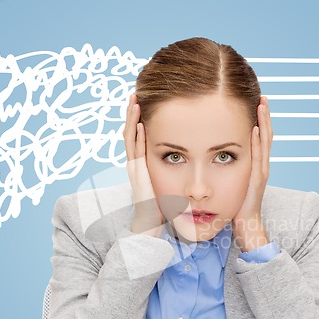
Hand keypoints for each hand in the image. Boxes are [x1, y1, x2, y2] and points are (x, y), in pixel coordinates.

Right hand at [123, 94, 164, 237]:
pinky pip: (134, 152)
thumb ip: (174, 169)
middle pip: (132, 132)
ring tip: (135, 100)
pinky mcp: (137, 175)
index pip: (139, 136)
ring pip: (130, 138)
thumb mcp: (169, 182)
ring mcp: (134, 168)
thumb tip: (187, 160)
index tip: (146, 102)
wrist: (151, 225)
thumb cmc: (163, 207)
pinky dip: (135, 136)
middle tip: (137, 94)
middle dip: (133, 113)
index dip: (140, 119)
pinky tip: (139, 123)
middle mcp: (136, 163)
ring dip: (132, 119)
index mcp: (143, 164)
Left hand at [232, 96, 273, 251]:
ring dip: (264, 123)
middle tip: (262, 96)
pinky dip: (259, 142)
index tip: (255, 103)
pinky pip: (259, 157)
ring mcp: (261, 172)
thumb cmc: (236, 205)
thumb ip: (228, 168)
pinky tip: (256, 129)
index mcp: (254, 164)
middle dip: (264, 116)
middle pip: (265, 135)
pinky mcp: (257, 180)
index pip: (259, 137)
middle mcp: (261, 165)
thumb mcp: (231, 181)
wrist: (246, 225)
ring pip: (265, 142)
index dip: (259, 120)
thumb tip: (215, 156)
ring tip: (262, 105)